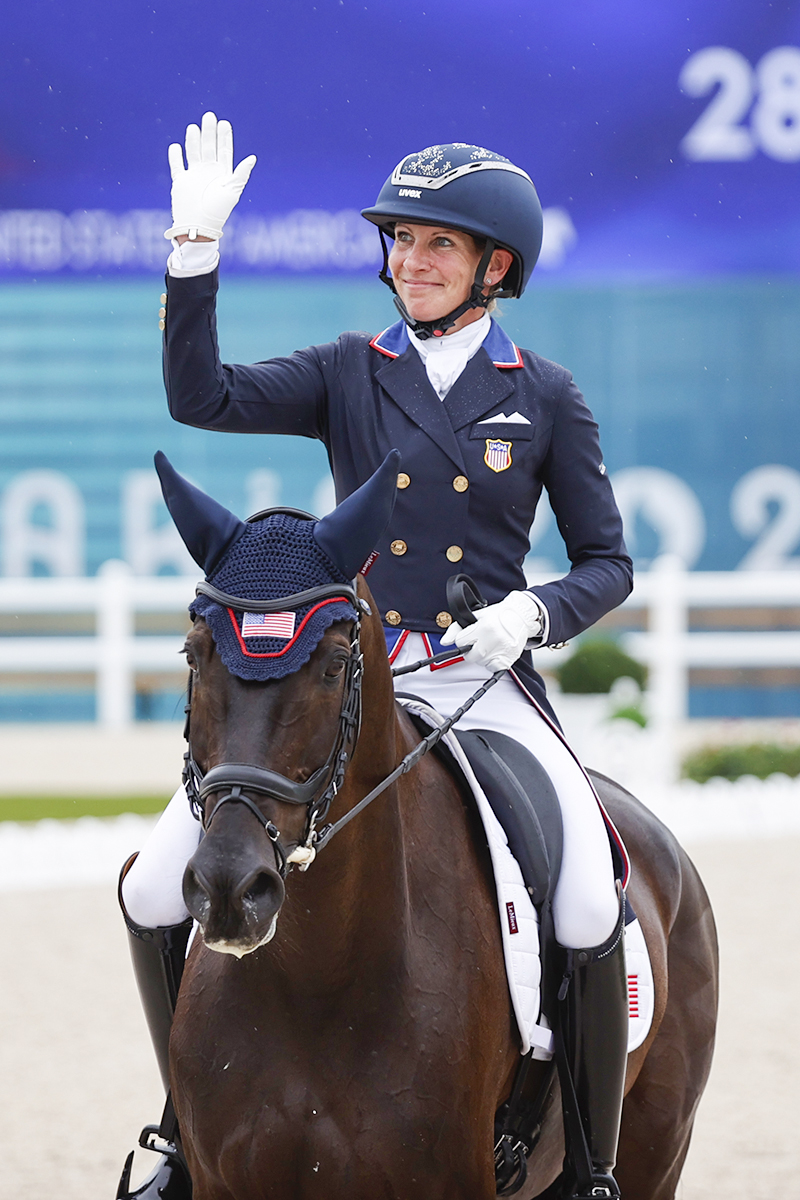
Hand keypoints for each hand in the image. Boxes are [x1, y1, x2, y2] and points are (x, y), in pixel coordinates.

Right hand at [164, 111, 256, 240]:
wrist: (198, 226)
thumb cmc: (218, 212)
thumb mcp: (232, 191)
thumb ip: (241, 174)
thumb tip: (252, 158)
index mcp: (222, 174)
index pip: (224, 151)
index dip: (224, 137)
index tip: (224, 123)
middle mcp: (209, 172)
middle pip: (209, 147)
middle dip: (209, 132)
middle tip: (209, 116)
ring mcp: (194, 176)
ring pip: (194, 152)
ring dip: (194, 140)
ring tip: (194, 127)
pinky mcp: (180, 181)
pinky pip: (177, 165)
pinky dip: (175, 156)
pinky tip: (176, 146)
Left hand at [440, 590, 543, 671]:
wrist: (521, 616)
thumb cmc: (497, 615)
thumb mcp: (475, 616)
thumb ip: (457, 629)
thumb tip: (444, 642)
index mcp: (484, 627)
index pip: (460, 642)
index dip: (463, 638)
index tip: (470, 634)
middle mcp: (493, 640)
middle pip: (470, 656)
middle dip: (471, 650)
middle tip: (479, 641)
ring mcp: (502, 651)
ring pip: (481, 663)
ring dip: (482, 656)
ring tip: (490, 644)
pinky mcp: (509, 659)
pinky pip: (493, 668)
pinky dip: (492, 662)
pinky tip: (496, 651)